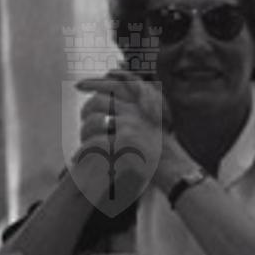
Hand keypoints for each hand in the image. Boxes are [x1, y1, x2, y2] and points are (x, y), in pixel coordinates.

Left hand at [72, 70, 168, 193]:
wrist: (176, 170)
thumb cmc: (162, 154)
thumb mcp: (152, 126)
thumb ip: (135, 113)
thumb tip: (112, 105)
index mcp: (140, 104)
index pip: (113, 85)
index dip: (93, 83)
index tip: (78, 85)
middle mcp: (135, 110)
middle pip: (98, 102)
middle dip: (85, 113)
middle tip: (83, 126)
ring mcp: (130, 123)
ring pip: (94, 121)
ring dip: (85, 133)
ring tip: (84, 145)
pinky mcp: (125, 139)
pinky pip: (96, 142)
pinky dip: (84, 151)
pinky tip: (79, 158)